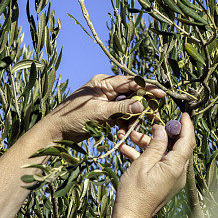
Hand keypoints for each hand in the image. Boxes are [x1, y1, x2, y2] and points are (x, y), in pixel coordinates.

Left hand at [43, 74, 164, 141]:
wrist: (56, 132)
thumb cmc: (72, 118)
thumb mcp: (99, 112)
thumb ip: (121, 108)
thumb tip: (142, 105)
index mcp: (103, 82)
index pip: (130, 82)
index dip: (147, 88)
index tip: (161, 94)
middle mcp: (105, 89)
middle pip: (131, 95)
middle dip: (139, 109)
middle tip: (152, 117)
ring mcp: (105, 101)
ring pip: (127, 108)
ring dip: (129, 121)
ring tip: (126, 133)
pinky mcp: (104, 113)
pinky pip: (120, 117)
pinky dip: (122, 125)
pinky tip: (120, 135)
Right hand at [112, 113, 195, 217]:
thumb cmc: (134, 193)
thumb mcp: (142, 164)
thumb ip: (154, 144)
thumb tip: (162, 128)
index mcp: (176, 167)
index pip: (187, 141)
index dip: (186, 126)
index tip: (183, 113)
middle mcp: (178, 172)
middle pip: (177, 146)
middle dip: (163, 133)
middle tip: (151, 123)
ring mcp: (172, 178)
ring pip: (165, 153)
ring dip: (150, 143)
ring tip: (131, 136)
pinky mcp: (164, 182)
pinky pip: (159, 163)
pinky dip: (147, 155)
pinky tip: (128, 150)